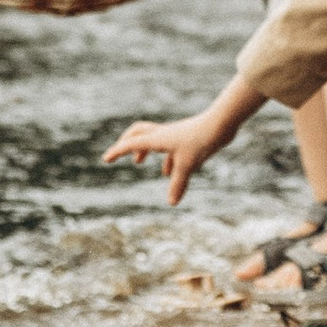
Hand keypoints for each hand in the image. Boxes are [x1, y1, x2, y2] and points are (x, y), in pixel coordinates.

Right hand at [104, 107, 230, 209]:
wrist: (220, 123)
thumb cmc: (201, 141)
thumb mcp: (187, 165)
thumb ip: (178, 184)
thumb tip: (171, 203)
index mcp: (157, 138)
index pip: (131, 144)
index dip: (117, 152)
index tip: (106, 159)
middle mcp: (162, 134)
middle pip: (137, 133)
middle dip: (125, 143)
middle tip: (119, 154)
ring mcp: (174, 134)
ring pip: (151, 138)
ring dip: (143, 149)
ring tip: (139, 162)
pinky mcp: (184, 137)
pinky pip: (167, 146)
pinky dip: (163, 158)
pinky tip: (169, 172)